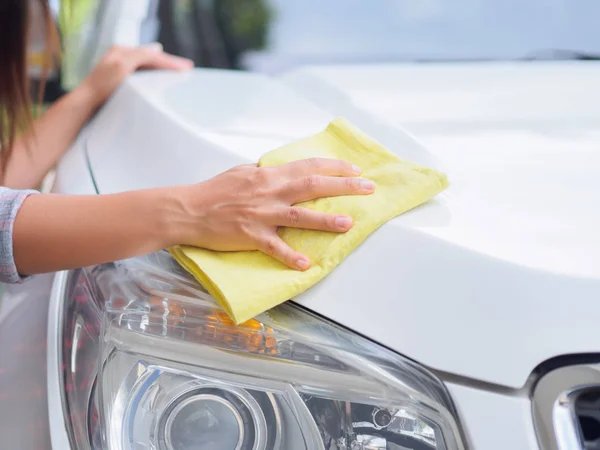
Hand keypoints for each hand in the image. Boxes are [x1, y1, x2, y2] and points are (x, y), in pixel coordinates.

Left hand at [78, 43, 192, 108]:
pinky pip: (142, 77)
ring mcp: (120, 71)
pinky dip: (154, 78)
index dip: (170, 61)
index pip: (152, 55)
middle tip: (186, 68)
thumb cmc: (101, 87)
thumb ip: (140, 55)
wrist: (86, 105)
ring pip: (147, 68)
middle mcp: (120, 59)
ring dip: (162, 70)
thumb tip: (157, 48)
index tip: (187, 67)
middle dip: (168, 64)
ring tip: (177, 73)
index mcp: (121, 51)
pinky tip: (159, 83)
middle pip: (151, 59)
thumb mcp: (122, 65)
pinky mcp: (120, 84)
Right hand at [173, 159, 374, 269]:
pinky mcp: (251, 235)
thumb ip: (265, 171)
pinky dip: (291, 256)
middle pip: (312, 186)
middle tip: (368, 189)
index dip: (335, 167)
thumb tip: (283, 169)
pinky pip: (274, 247)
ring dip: (326, 220)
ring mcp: (261, 214)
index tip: (355, 171)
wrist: (188, 209)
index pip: (308, 167)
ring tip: (348, 224)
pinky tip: (307, 264)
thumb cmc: (214, 190)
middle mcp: (269, 191)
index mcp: (268, 175)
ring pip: (299, 216)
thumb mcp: (242, 172)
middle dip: (344, 187)